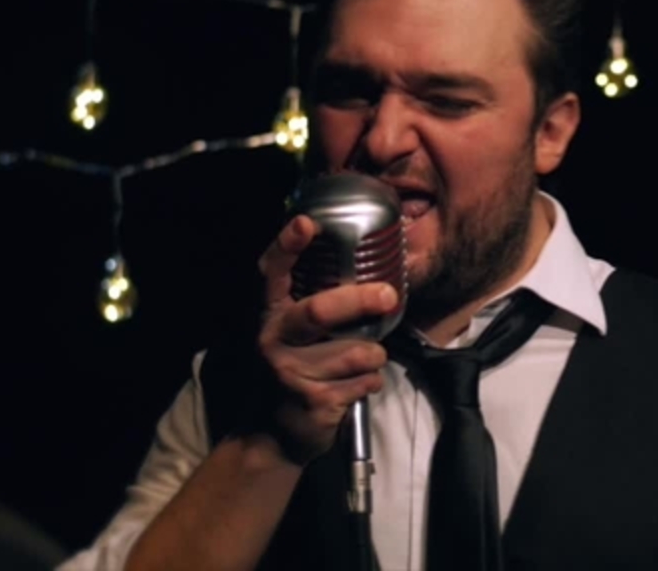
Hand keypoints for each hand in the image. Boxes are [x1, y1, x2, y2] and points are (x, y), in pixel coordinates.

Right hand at [252, 214, 396, 464]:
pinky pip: (365, 381)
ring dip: (373, 356)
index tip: (307, 222)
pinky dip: (370, 382)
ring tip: (362, 362)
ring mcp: (290, 373)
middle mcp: (273, 339)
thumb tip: (371, 277)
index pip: (271, 273)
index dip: (286, 245)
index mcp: (269, 315)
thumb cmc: (293, 372)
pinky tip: (352, 388)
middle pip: (319, 311)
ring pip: (357, 351)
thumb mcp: (291, 336)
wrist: (271, 436)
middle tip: (388, 295)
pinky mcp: (313, 402)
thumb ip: (316, 306)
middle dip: (358, 300)